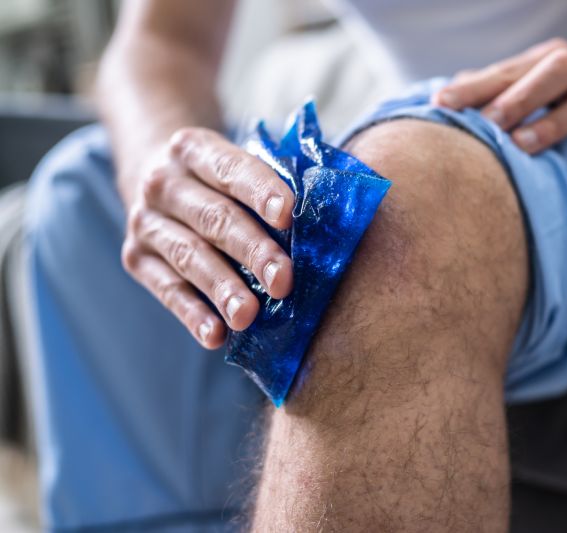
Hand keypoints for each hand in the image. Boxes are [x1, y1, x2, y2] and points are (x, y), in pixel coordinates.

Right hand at [121, 128, 294, 348]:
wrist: (159, 182)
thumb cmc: (222, 180)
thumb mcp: (239, 165)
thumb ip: (275, 184)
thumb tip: (328, 219)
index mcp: (193, 148)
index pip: (231, 169)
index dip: (260, 191)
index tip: (288, 216)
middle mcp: (163, 182)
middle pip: (214, 218)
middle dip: (252, 251)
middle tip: (283, 281)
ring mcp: (146, 222)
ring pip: (189, 257)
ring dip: (222, 288)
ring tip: (248, 315)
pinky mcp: (136, 259)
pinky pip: (167, 290)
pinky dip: (191, 314)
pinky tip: (215, 335)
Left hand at [432, 38, 566, 220]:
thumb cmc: (548, 109)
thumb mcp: (519, 96)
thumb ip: (485, 97)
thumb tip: (440, 105)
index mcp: (547, 61)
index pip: (509, 69)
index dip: (476, 86)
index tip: (442, 104)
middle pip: (557, 69)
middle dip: (521, 95)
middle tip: (490, 123)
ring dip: (556, 122)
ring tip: (523, 147)